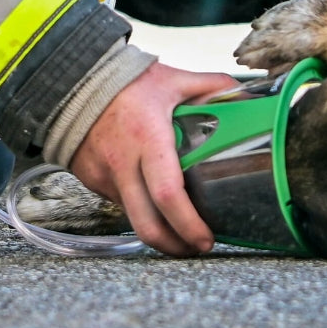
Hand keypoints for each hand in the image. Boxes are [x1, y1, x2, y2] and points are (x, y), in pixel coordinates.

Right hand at [70, 62, 238, 255]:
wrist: (76, 79)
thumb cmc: (129, 80)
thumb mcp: (175, 79)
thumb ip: (214, 87)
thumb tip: (249, 97)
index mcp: (148, 138)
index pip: (167, 193)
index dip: (188, 224)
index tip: (206, 237)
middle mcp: (123, 163)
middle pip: (147, 225)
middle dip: (175, 246)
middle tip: (197, 248)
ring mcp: (104, 175)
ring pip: (132, 220)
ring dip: (159, 233)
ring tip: (181, 233)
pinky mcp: (91, 180)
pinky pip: (119, 204)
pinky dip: (139, 210)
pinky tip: (153, 204)